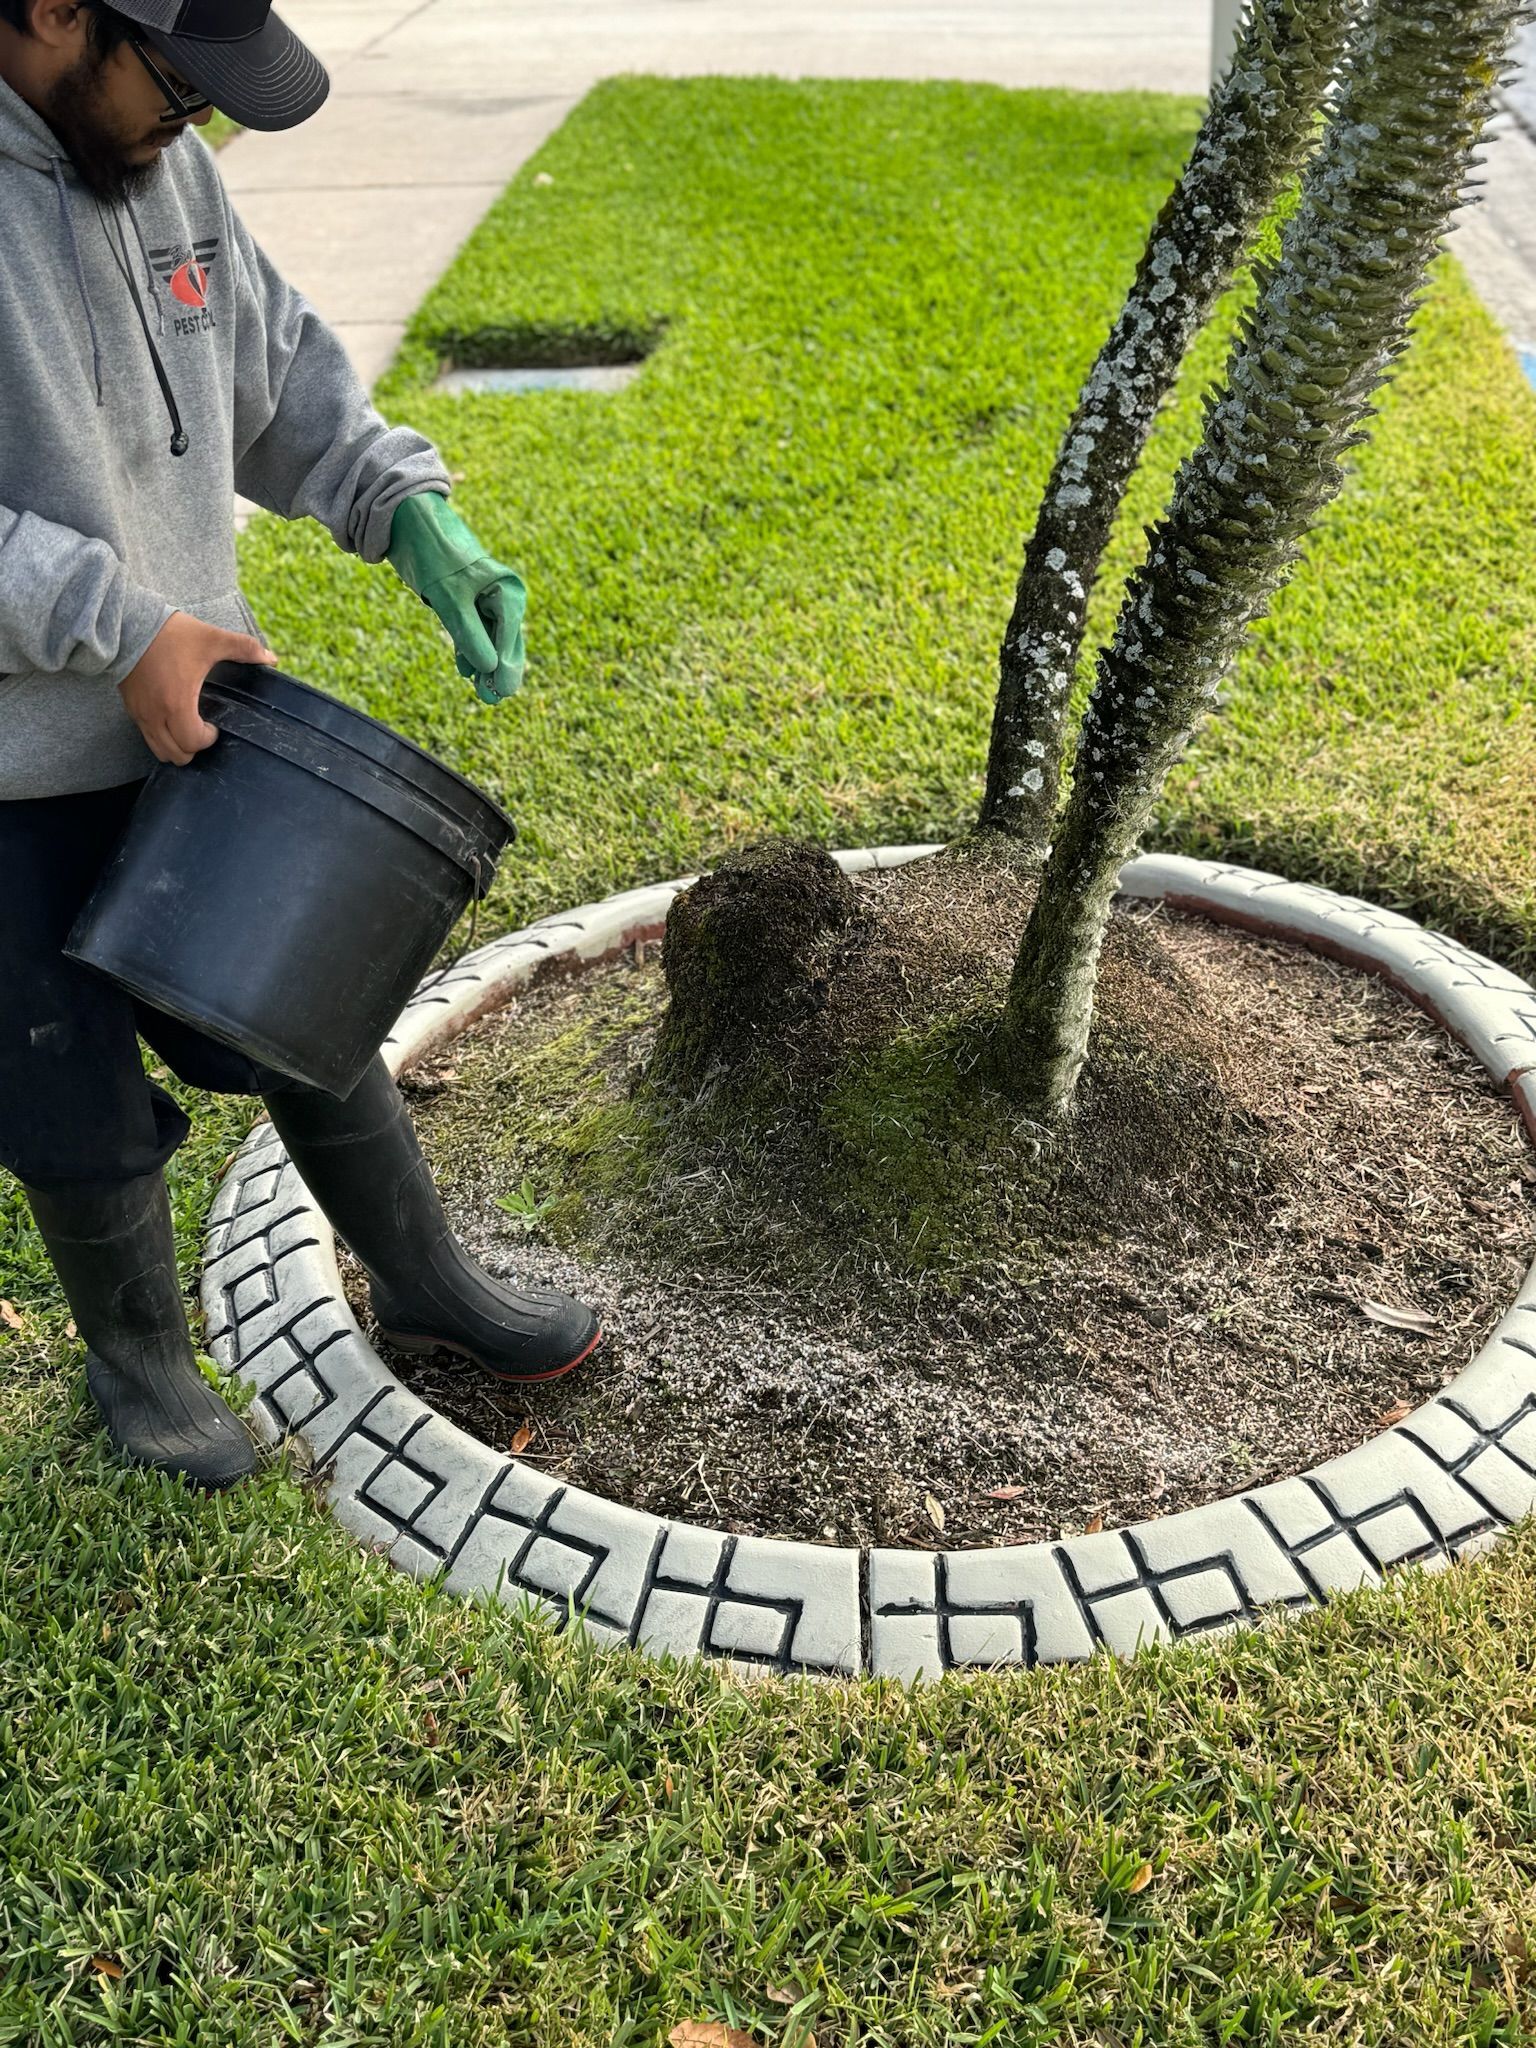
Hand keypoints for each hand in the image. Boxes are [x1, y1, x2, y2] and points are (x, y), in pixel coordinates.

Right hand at [119, 612, 276, 765]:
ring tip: (188, 727)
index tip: (214, 725)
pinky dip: (161, 737)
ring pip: (159, 750)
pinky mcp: (130, 708)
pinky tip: (171, 719)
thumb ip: (243, 648)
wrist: (124, 624)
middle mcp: (155, 715)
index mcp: (176, 704)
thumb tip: (270, 658)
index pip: (192, 742)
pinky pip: (146, 736)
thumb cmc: (168, 634)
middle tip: (202, 728)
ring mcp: (140, 714)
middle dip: (193, 747)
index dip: (208, 739)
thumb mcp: (210, 638)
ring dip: (176, 746)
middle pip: (176, 755)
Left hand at [386, 494, 525, 705]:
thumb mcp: (449, 597)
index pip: (509, 635)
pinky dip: (469, 648)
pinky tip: (466, 670)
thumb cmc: (433, 552)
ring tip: (482, 693)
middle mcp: (499, 594)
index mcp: (505, 589)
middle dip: (498, 670)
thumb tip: (488, 668)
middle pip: (504, 640)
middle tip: (492, 699)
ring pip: (489, 637)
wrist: (409, 519)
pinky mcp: (464, 598)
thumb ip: (469, 633)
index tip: (501, 693)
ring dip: (484, 663)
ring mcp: (482, 597)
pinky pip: (473, 629)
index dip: (505, 666)